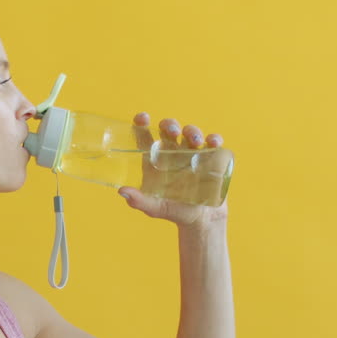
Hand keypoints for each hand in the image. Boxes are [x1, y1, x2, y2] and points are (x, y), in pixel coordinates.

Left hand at [118, 112, 229, 228]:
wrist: (201, 220)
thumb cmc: (174, 212)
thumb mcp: (155, 208)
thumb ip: (139, 201)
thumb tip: (122, 191)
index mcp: (155, 160)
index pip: (146, 136)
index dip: (142, 123)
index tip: (143, 118)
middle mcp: (172, 152)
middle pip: (169, 130)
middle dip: (170, 125)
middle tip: (173, 132)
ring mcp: (192, 153)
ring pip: (191, 133)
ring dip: (192, 131)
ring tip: (196, 142)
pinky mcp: (210, 158)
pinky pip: (213, 143)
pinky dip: (214, 139)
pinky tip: (214, 142)